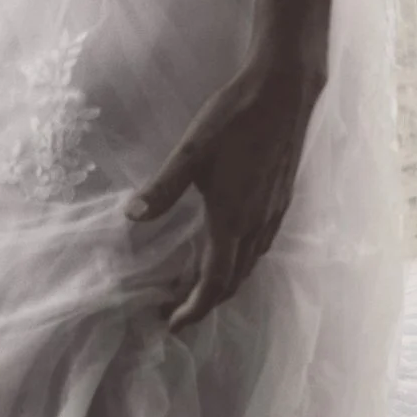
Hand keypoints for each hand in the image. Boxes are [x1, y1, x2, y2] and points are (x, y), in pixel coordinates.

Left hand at [128, 52, 322, 330]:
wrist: (285, 93)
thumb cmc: (236, 118)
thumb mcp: (191, 151)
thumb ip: (163, 188)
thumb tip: (131, 217)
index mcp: (232, 220)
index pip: (213, 281)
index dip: (192, 308)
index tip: (171, 323)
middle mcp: (256, 225)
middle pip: (232, 281)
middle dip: (203, 301)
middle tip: (173, 308)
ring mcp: (272, 214)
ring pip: (248, 265)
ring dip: (221, 282)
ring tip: (192, 284)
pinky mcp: (281, 200)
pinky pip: (259, 246)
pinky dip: (239, 261)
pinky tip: (226, 247)